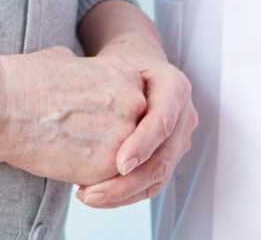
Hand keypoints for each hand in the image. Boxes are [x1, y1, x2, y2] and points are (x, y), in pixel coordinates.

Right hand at [0, 44, 147, 184]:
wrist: (4, 105)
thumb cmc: (25, 80)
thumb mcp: (64, 59)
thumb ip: (87, 72)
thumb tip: (78, 73)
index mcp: (125, 73)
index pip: (129, 102)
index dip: (105, 112)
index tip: (82, 115)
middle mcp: (134, 102)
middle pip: (133, 129)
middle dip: (109, 136)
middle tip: (78, 136)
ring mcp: (127, 135)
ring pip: (126, 157)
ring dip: (102, 157)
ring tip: (70, 149)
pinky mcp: (112, 166)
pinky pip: (112, 178)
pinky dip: (93, 176)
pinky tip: (67, 162)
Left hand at [73, 22, 196, 208]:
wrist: (136, 69)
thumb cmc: (118, 64)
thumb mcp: (113, 63)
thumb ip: (106, 80)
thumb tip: (76, 102)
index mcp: (174, 87)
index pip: (163, 120)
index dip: (143, 144)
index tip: (118, 164)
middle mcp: (185, 116)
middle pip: (162, 159)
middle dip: (128, 182)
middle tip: (91, 193)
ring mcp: (180, 139)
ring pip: (158, 177)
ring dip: (124, 193)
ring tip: (89, 197)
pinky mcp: (169, 156)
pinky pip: (151, 183)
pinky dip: (125, 193)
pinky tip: (99, 195)